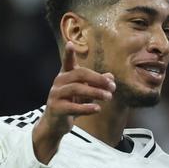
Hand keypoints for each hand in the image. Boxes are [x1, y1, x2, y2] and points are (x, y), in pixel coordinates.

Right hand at [32, 41, 115, 161]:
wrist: (56, 123)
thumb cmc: (72, 104)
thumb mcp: (85, 93)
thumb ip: (96, 84)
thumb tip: (111, 77)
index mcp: (66, 76)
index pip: (67, 62)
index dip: (68, 54)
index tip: (70, 44)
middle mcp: (59, 82)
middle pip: (79, 74)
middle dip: (97, 79)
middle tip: (112, 86)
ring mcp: (56, 94)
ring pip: (76, 89)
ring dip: (95, 92)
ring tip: (109, 97)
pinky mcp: (56, 108)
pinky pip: (72, 107)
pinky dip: (86, 108)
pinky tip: (97, 108)